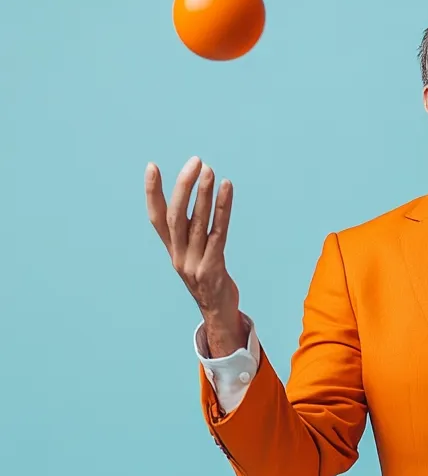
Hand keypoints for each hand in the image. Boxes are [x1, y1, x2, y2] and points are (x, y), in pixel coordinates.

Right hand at [145, 156, 241, 332]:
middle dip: (183, 186)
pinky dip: (222, 209)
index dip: (153, 193)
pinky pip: (218, 233)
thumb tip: (195, 200)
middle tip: (195, 161)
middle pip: (176, 216)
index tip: (152, 166)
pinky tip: (227, 188)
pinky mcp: (212, 268)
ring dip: (203, 194)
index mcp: (172, 250)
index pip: (156, 217)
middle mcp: (179, 255)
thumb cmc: (209, 278)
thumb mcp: (194, 255)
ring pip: (196, 223)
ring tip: (209, 170)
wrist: (219, 314)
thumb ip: (191, 233)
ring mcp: (194, 263)